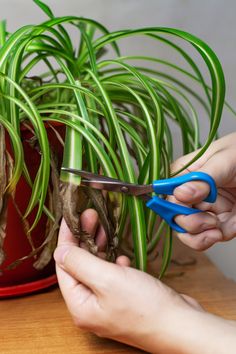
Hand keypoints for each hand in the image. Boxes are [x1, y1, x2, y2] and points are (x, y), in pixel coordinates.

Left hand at [54, 210, 235, 352]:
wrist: (182, 326)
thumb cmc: (146, 308)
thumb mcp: (107, 280)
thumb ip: (80, 263)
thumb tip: (60, 252)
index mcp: (80, 305)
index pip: (64, 265)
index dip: (67, 239)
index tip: (71, 216)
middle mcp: (91, 306)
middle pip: (80, 265)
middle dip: (84, 239)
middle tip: (91, 215)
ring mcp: (109, 303)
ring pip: (97, 268)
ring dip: (99, 247)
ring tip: (103, 226)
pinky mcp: (125, 300)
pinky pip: (112, 276)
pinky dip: (114, 263)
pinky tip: (122, 258)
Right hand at [172, 133, 235, 250]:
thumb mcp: (224, 161)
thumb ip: (203, 178)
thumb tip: (180, 194)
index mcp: (185, 174)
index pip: (168, 195)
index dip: (174, 206)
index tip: (188, 208)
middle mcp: (191, 194)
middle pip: (176, 218)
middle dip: (190, 224)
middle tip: (209, 221)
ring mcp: (206, 209)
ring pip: (190, 233)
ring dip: (202, 237)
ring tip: (217, 231)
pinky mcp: (221, 220)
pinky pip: (213, 236)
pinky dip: (223, 234)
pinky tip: (234, 223)